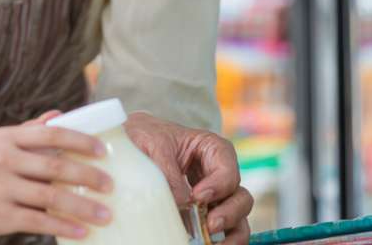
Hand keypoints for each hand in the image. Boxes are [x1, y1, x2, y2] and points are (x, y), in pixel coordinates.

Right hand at [0, 123, 113, 239]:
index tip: (102, 150)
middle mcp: (5, 162)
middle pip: (55, 167)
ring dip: (82, 207)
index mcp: (7, 139)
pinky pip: (37, 222)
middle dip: (88, 176)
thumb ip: (28, 131)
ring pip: (50, 197)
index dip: (80, 141)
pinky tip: (80, 231)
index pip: (51, 135)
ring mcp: (2, 190)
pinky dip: (61, 227)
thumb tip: (60, 116)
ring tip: (105, 214)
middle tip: (110, 185)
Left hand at [123, 111, 253, 244]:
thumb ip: (168, 172)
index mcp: (212, 149)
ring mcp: (215, 196)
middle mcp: (219, 174)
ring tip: (213, 243)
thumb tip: (182, 203)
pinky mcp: (205, 212)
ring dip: (231, 232)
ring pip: (238, 216)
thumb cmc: (146, 136)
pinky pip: (223, 230)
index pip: (228, 169)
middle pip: (240, 196)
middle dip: (230, 212)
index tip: (198, 196)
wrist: (131, 142)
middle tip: (210, 223)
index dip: (219, 185)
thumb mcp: (153, 145)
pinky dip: (221, 240)